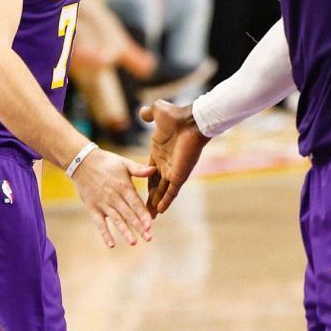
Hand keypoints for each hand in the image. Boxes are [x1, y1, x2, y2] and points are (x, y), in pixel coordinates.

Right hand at [72, 149, 155, 247]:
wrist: (81, 162)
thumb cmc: (105, 162)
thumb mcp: (123, 163)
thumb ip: (138, 169)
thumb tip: (154, 169)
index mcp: (124, 187)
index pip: (136, 203)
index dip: (143, 215)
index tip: (150, 225)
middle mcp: (114, 197)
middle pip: (128, 214)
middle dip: (139, 227)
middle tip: (149, 238)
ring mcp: (103, 204)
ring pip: (116, 220)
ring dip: (125, 232)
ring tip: (134, 242)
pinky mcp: (93, 209)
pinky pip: (100, 224)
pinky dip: (105, 234)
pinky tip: (111, 245)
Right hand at [140, 100, 209, 216]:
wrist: (191, 121)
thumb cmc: (176, 116)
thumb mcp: (158, 112)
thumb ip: (149, 114)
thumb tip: (143, 112)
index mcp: (158, 154)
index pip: (149, 174)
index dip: (145, 185)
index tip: (138, 193)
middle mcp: (165, 166)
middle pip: (155, 187)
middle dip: (148, 200)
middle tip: (142, 213)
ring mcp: (172, 172)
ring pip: (162, 193)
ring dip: (155, 205)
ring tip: (148, 218)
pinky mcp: (179, 175)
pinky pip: (172, 192)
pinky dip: (166, 201)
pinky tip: (159, 210)